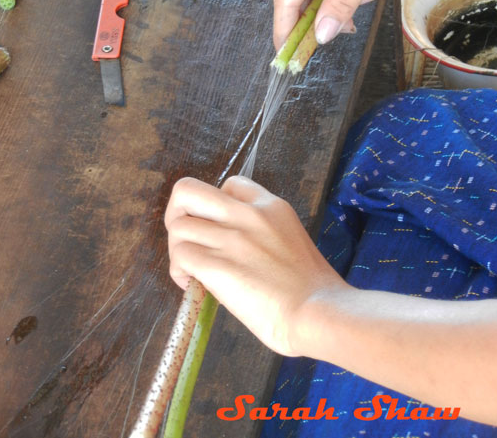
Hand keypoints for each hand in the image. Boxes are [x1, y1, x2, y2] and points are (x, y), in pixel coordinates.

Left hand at [165, 175, 343, 355]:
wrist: (319, 313)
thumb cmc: (314, 291)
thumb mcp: (292, 240)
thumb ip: (262, 233)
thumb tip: (233, 249)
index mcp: (270, 206)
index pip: (229, 184)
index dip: (215, 207)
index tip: (220, 232)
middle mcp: (247, 215)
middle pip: (187, 190)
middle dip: (177, 213)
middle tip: (187, 240)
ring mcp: (231, 238)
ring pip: (178, 227)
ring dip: (178, 250)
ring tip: (192, 272)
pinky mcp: (217, 265)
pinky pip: (181, 256)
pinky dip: (179, 271)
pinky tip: (192, 286)